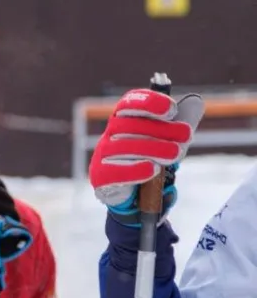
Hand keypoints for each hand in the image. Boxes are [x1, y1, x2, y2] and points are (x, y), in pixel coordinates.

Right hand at [88, 88, 202, 226]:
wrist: (136, 195)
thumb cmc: (152, 160)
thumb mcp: (170, 140)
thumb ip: (181, 122)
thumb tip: (196, 102)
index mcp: (124, 120)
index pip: (129, 103)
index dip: (149, 103)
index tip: (172, 110)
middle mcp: (110, 135)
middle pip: (129, 125)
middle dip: (161, 128)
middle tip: (186, 134)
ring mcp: (102, 155)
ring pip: (123, 147)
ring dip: (153, 148)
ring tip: (175, 154)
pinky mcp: (100, 176)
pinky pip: (115, 171)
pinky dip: (136, 169)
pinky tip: (153, 170)